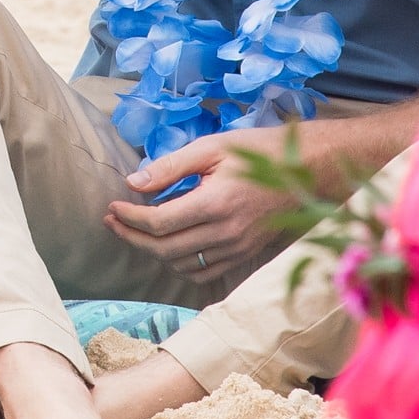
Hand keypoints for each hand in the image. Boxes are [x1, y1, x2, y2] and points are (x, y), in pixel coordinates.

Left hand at [102, 126, 313, 282]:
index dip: (129, 218)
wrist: (307, 171)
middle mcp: (227, 232)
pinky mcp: (243, 255)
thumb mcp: (211, 148)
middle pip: (165, 249)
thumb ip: (170, 167)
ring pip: (181, 264)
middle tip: (112, 221)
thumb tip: (132, 183)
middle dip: (132, 237)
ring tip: (135, 231)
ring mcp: (237, 248)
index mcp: (217, 202)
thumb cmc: (258, 151)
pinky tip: (167, 245)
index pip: (160, 222)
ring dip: (152, 251)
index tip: (112, 206)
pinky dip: (178, 263)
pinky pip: (202, 271)